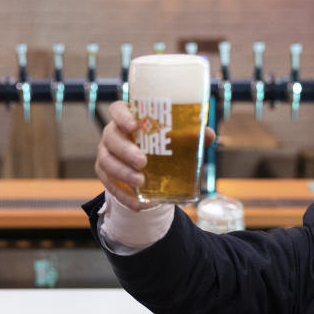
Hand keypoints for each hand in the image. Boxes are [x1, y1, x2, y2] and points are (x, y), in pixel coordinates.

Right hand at [94, 100, 216, 211]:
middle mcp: (113, 134)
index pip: (117, 109)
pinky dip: (123, 195)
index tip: (133, 125)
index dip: (122, 116)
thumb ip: (191, 136)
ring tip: (140, 182)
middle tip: (142, 161)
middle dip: (125, 150)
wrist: (146, 168)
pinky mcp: (105, 173)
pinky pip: (109, 184)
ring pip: (107, 161)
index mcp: (128, 118)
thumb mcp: (175, 140)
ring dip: (122, 173)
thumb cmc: (160, 145)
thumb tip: (208, 134)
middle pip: (111, 137)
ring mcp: (106, 153)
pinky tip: (137, 203)